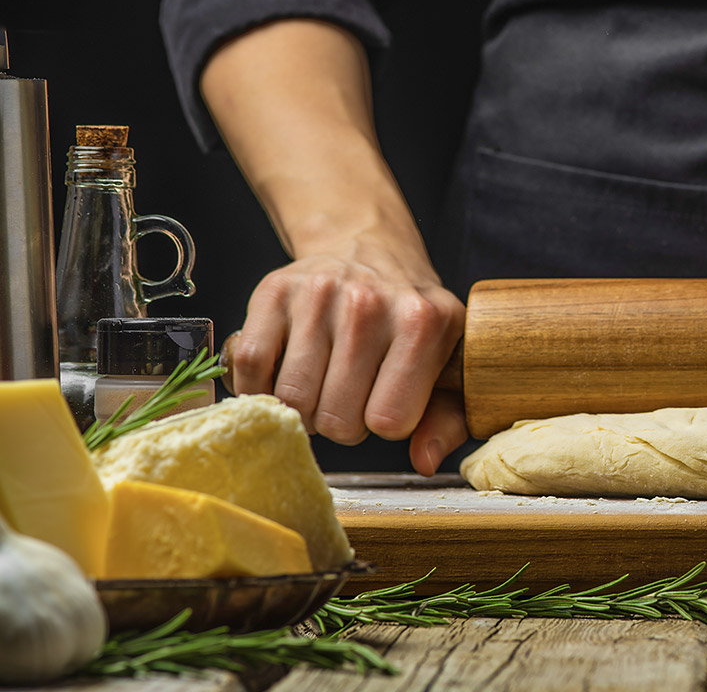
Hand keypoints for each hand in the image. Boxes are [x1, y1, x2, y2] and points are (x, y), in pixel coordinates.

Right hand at [225, 236, 466, 475]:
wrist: (370, 250)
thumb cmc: (410, 321)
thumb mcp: (447, 364)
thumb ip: (448, 420)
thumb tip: (426, 462)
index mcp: (425, 323)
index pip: (388, 422)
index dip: (383, 424)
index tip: (385, 401)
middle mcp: (370, 304)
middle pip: (337, 420)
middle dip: (342, 422)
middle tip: (350, 394)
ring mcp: (319, 294)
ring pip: (292, 400)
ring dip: (303, 408)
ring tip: (321, 383)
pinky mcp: (274, 291)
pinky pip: (252, 367)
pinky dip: (260, 386)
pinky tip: (285, 374)